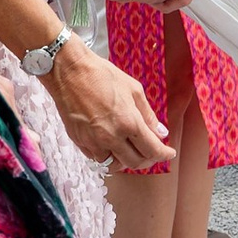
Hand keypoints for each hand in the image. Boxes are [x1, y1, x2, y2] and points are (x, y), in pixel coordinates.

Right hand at [44, 40, 172, 175]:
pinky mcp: (79, 142)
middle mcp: (111, 137)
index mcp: (128, 123)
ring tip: (131, 150)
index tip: (169, 154)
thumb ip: (148, 115)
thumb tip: (160, 132)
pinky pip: (97, 159)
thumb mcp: (133, 90)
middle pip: (135, 162)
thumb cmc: (101, 75)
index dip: (164, 154)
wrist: (69, 72)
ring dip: (126, 161)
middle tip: (152, 152)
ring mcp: (93, 142)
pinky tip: (112, 146)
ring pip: (115, 165)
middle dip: (148, 160)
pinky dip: (108, 157)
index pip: (152, 149)